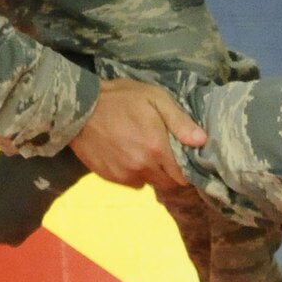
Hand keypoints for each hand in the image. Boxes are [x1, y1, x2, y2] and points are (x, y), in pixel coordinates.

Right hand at [69, 77, 205, 189]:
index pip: (182, 176)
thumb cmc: (120, 98)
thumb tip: (202, 141)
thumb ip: (179, 121)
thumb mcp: (154, 98)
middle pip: (167, 183)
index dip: (186, 169)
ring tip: (144, 152)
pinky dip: (134, 172)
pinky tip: (127, 154)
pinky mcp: (110, 177)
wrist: (79, 108)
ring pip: (148, 183)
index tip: (183, 158)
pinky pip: (131, 181)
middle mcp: (142, 167)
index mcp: (157, 149)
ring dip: (151, 172)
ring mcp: (124, 175)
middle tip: (164, 153)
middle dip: (170, 172)